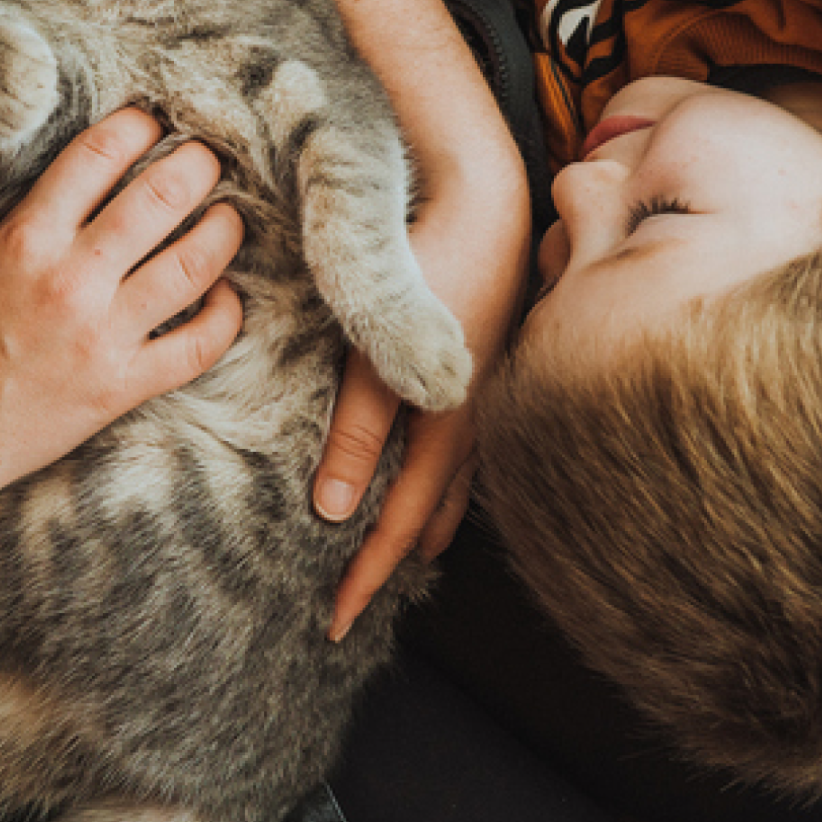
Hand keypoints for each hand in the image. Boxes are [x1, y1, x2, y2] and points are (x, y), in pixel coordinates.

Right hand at [0, 108, 243, 532]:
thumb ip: (38, 219)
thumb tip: (100, 179)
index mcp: (26, 238)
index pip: (98, 153)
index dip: (138, 124)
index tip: (155, 120)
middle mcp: (70, 281)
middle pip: (161, 197)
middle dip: (198, 165)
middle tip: (210, 157)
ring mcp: (101, 336)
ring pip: (194, 264)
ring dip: (224, 230)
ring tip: (229, 217)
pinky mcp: (121, 387)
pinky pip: (199, 344)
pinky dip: (225, 313)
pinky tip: (223, 294)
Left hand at [317, 192, 526, 640]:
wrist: (488, 197)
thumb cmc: (429, 263)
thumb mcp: (378, 348)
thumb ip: (360, 429)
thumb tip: (334, 512)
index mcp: (448, 428)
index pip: (398, 526)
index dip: (364, 578)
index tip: (333, 624)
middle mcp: (474, 422)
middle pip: (431, 513)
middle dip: (395, 557)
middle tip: (359, 594)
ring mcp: (485, 393)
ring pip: (452, 481)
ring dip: (420, 519)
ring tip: (399, 549)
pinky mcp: (481, 362)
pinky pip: (462, 444)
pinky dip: (439, 477)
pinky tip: (430, 467)